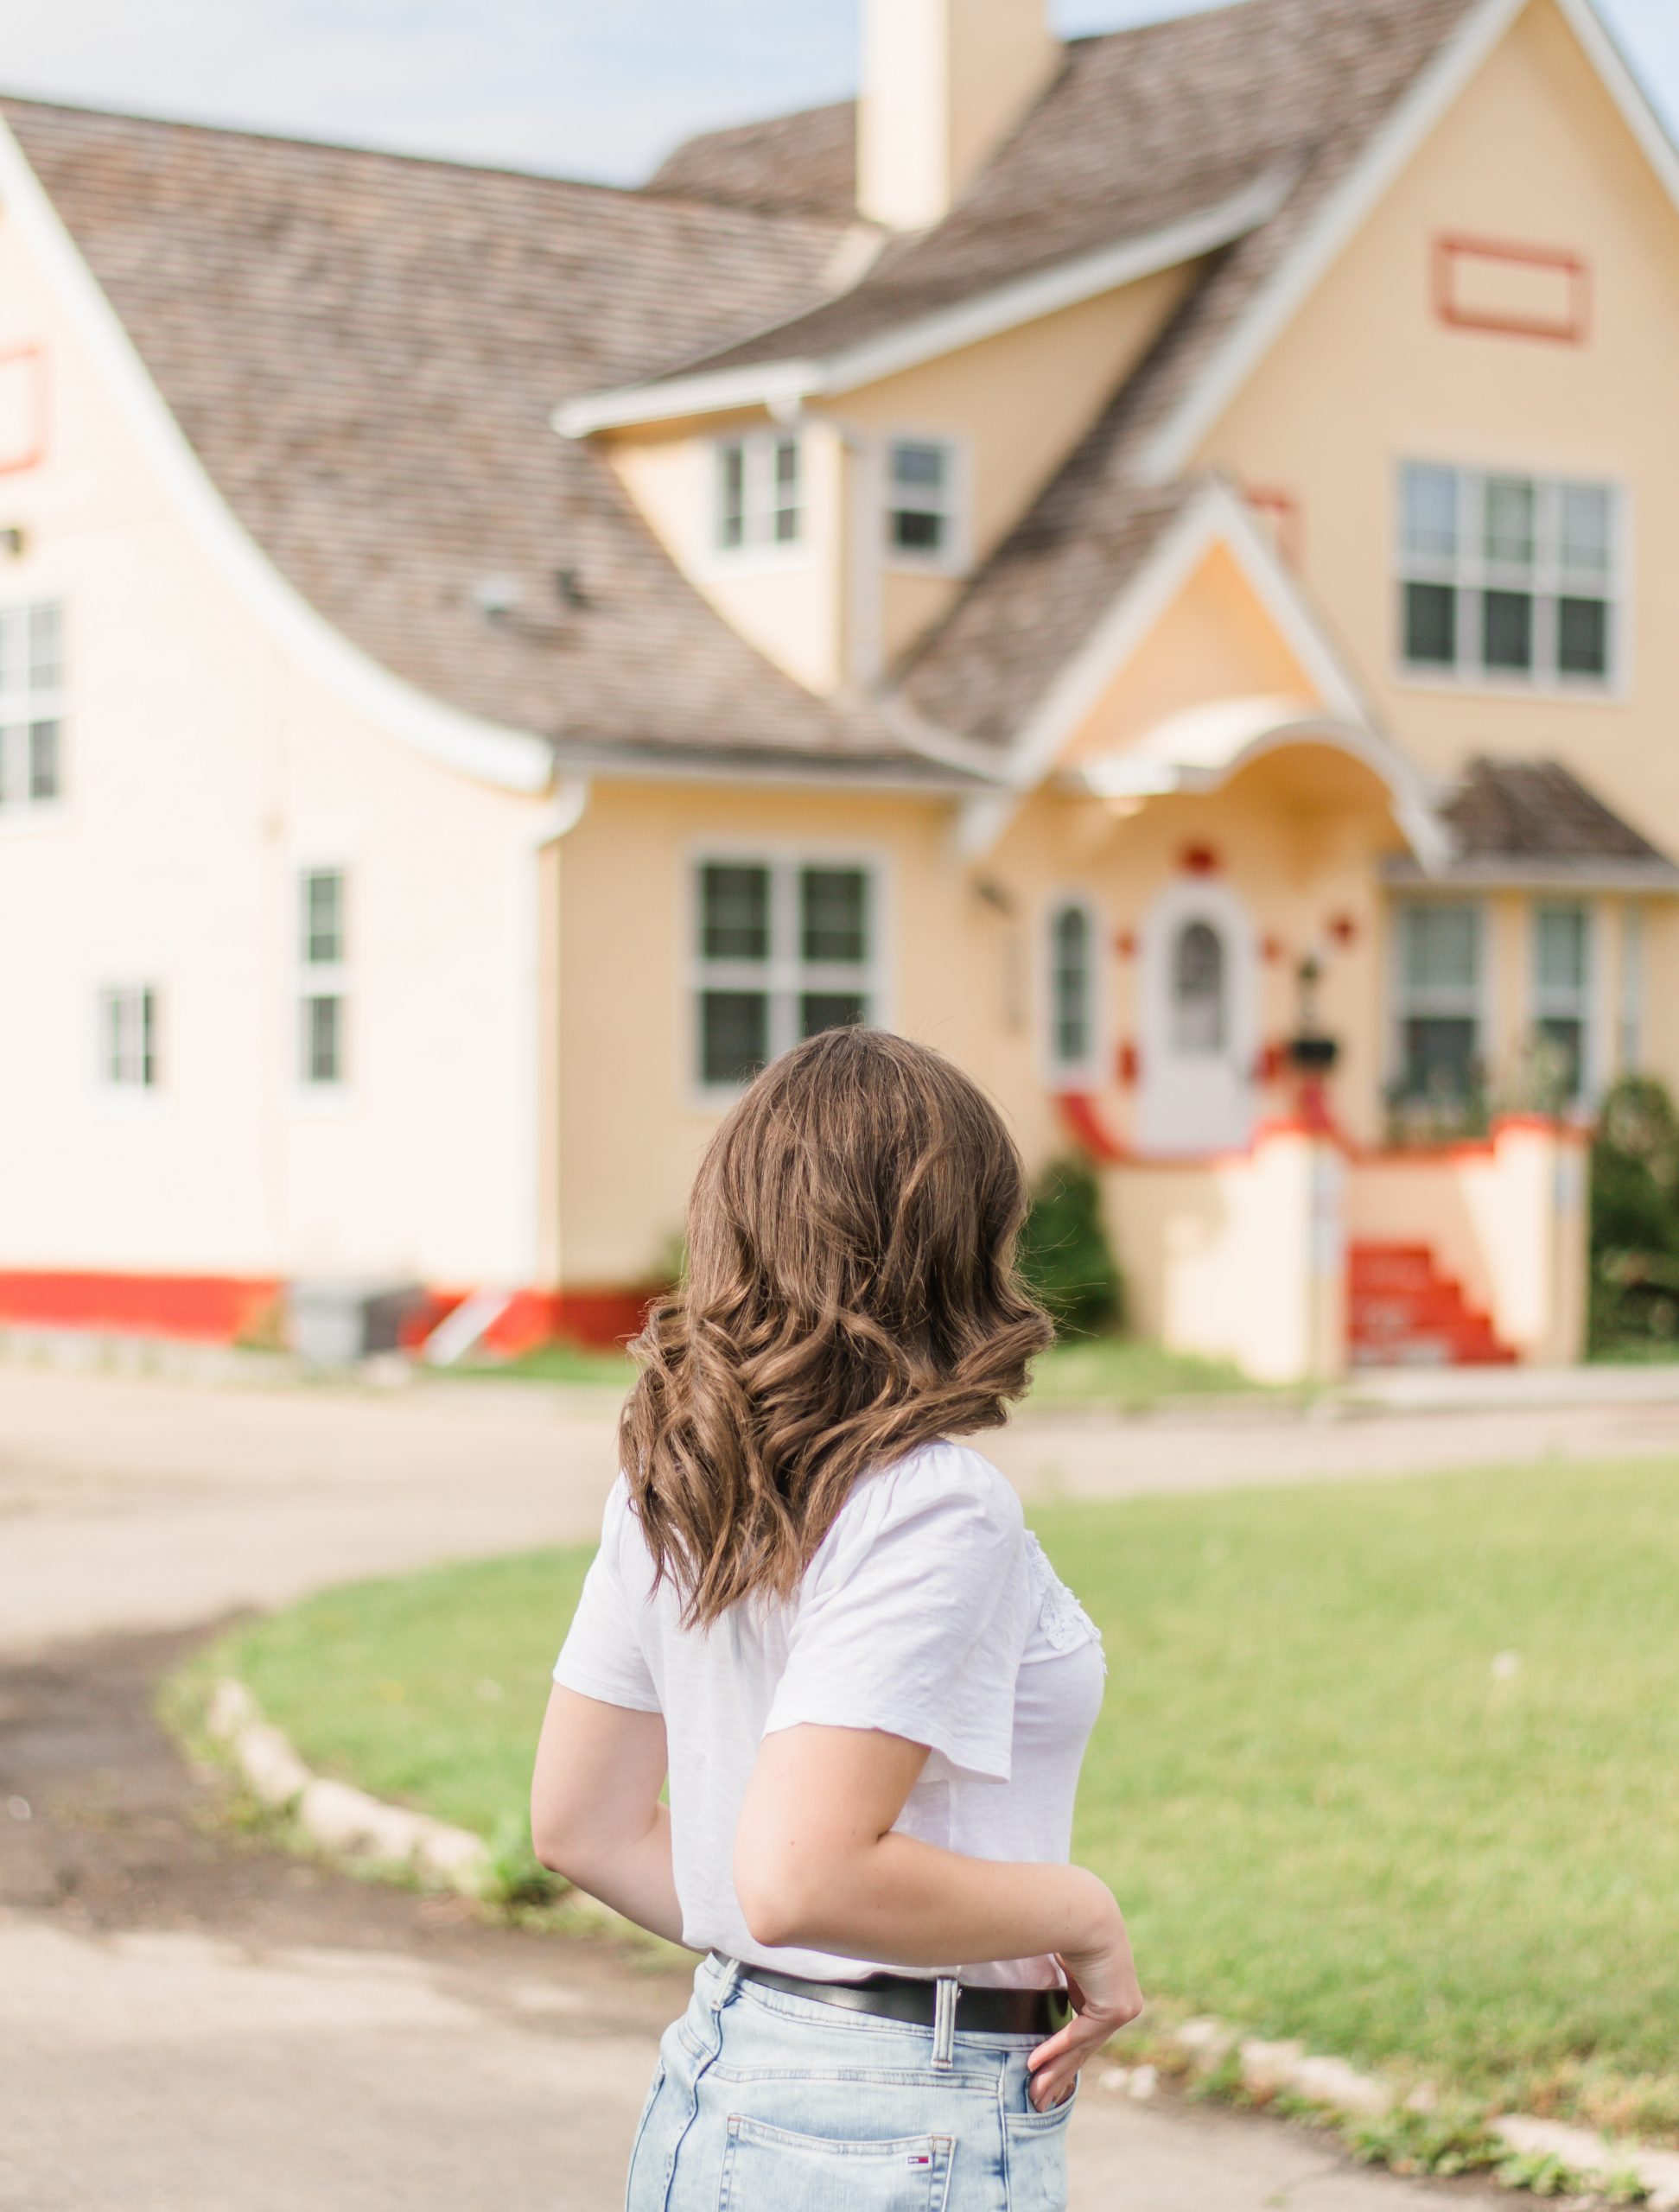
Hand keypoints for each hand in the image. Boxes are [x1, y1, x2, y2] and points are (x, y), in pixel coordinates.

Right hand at [1026, 1881, 1142, 2111]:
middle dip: (1058, 2075)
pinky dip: (1054, 2050)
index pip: (1083, 2032)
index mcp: (1105, 1990)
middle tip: (1040, 2099)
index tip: (1043, 2073)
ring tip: (1035, 2094)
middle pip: (1083, 2047)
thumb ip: (1051, 1975)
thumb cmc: (1065, 1921)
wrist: (1083, 1909)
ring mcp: (1120, 2008)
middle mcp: (1118, 2003)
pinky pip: (1079, 2036)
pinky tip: (1034, 2064)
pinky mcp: (1115, 2010)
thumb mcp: (1057, 1955)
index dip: (1062, 2054)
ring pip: (1081, 2048)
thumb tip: (1019, 1965)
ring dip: (1054, 2072)